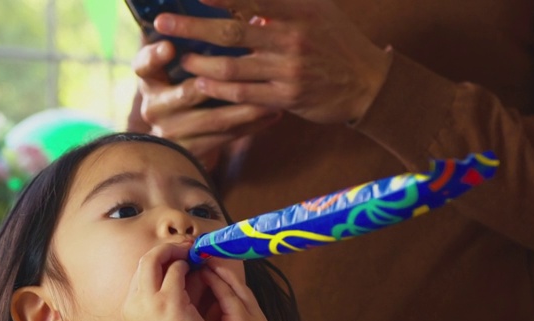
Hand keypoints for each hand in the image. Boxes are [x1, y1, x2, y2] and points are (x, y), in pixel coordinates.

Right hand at [122, 242, 214, 320]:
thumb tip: (176, 276)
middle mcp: (134, 303)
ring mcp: (149, 301)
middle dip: (164, 250)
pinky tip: (197, 266)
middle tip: (183, 248)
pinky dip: (186, 264)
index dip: (156, 261)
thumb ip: (161, 301)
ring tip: (191, 252)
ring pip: (156, 259)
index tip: (173, 257)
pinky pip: (177, 271)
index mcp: (130, 309)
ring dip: (175, 252)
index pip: (139, 274)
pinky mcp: (169, 301)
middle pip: (143, 261)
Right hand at [133, 40, 282, 170]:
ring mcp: (169, 133)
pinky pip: (224, 138)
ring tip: (273, 95)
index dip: (154, 56)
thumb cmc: (187, 90)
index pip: (144, 64)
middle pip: (189, 92)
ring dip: (247, 107)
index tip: (169, 47)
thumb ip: (194, 47)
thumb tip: (241, 19)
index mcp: (149, 81)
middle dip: (225, 80)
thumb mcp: (180, 69)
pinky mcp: (188, 153)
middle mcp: (153, 108)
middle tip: (255, 68)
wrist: (179, 142)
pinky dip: (251, 126)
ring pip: (214, 118)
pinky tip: (272, 114)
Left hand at [153, 0, 391, 125]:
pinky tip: (202, 81)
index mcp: (298, 11)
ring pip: (233, 67)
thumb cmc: (337, 42)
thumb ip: (282, 2)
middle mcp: (292, 38)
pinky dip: (220, 88)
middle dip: (192, 27)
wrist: (369, 83)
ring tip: (181, 58)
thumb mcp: (317, 9)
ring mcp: (289, 70)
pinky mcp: (287, 98)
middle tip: (163, 22)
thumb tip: (246, 1)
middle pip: (231, 32)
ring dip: (201, 62)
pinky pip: (245, 94)